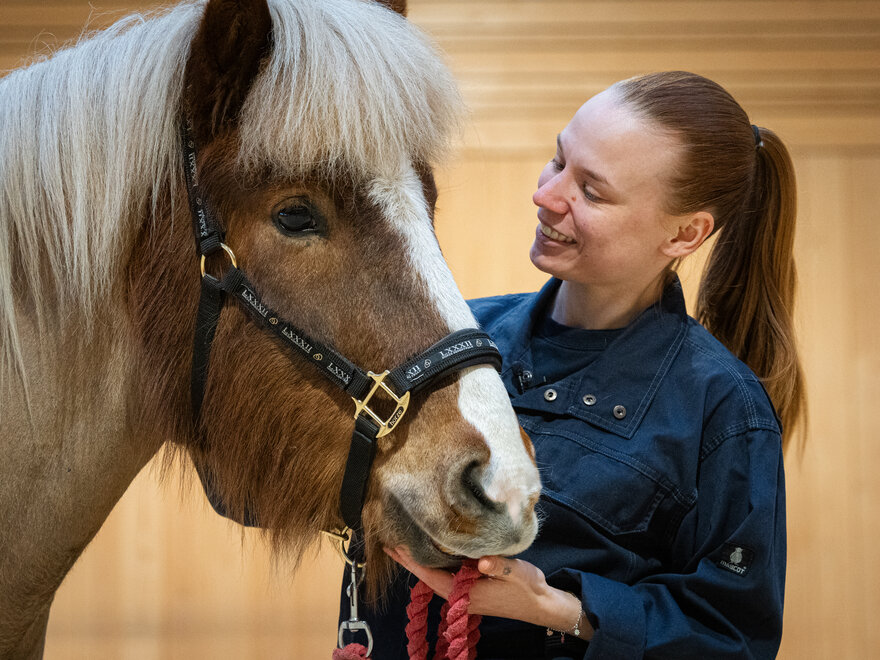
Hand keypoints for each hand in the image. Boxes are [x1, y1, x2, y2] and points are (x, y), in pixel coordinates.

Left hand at [385, 546, 590, 638]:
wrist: (540, 605)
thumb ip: (500, 565)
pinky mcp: (470, 590)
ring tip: (404, 546)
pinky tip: (431, 553)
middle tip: (391, 544)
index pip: (433, 577)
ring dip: (419, 562)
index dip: (413, 563)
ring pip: (435, 577)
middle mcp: (461, 597)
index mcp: (467, 594)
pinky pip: (445, 577)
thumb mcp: (517, 573)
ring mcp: (464, 595)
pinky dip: (433, 564)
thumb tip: (480, 560)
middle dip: (410, 561)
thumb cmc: (528, 589)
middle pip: (428, 577)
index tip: (397, 549)